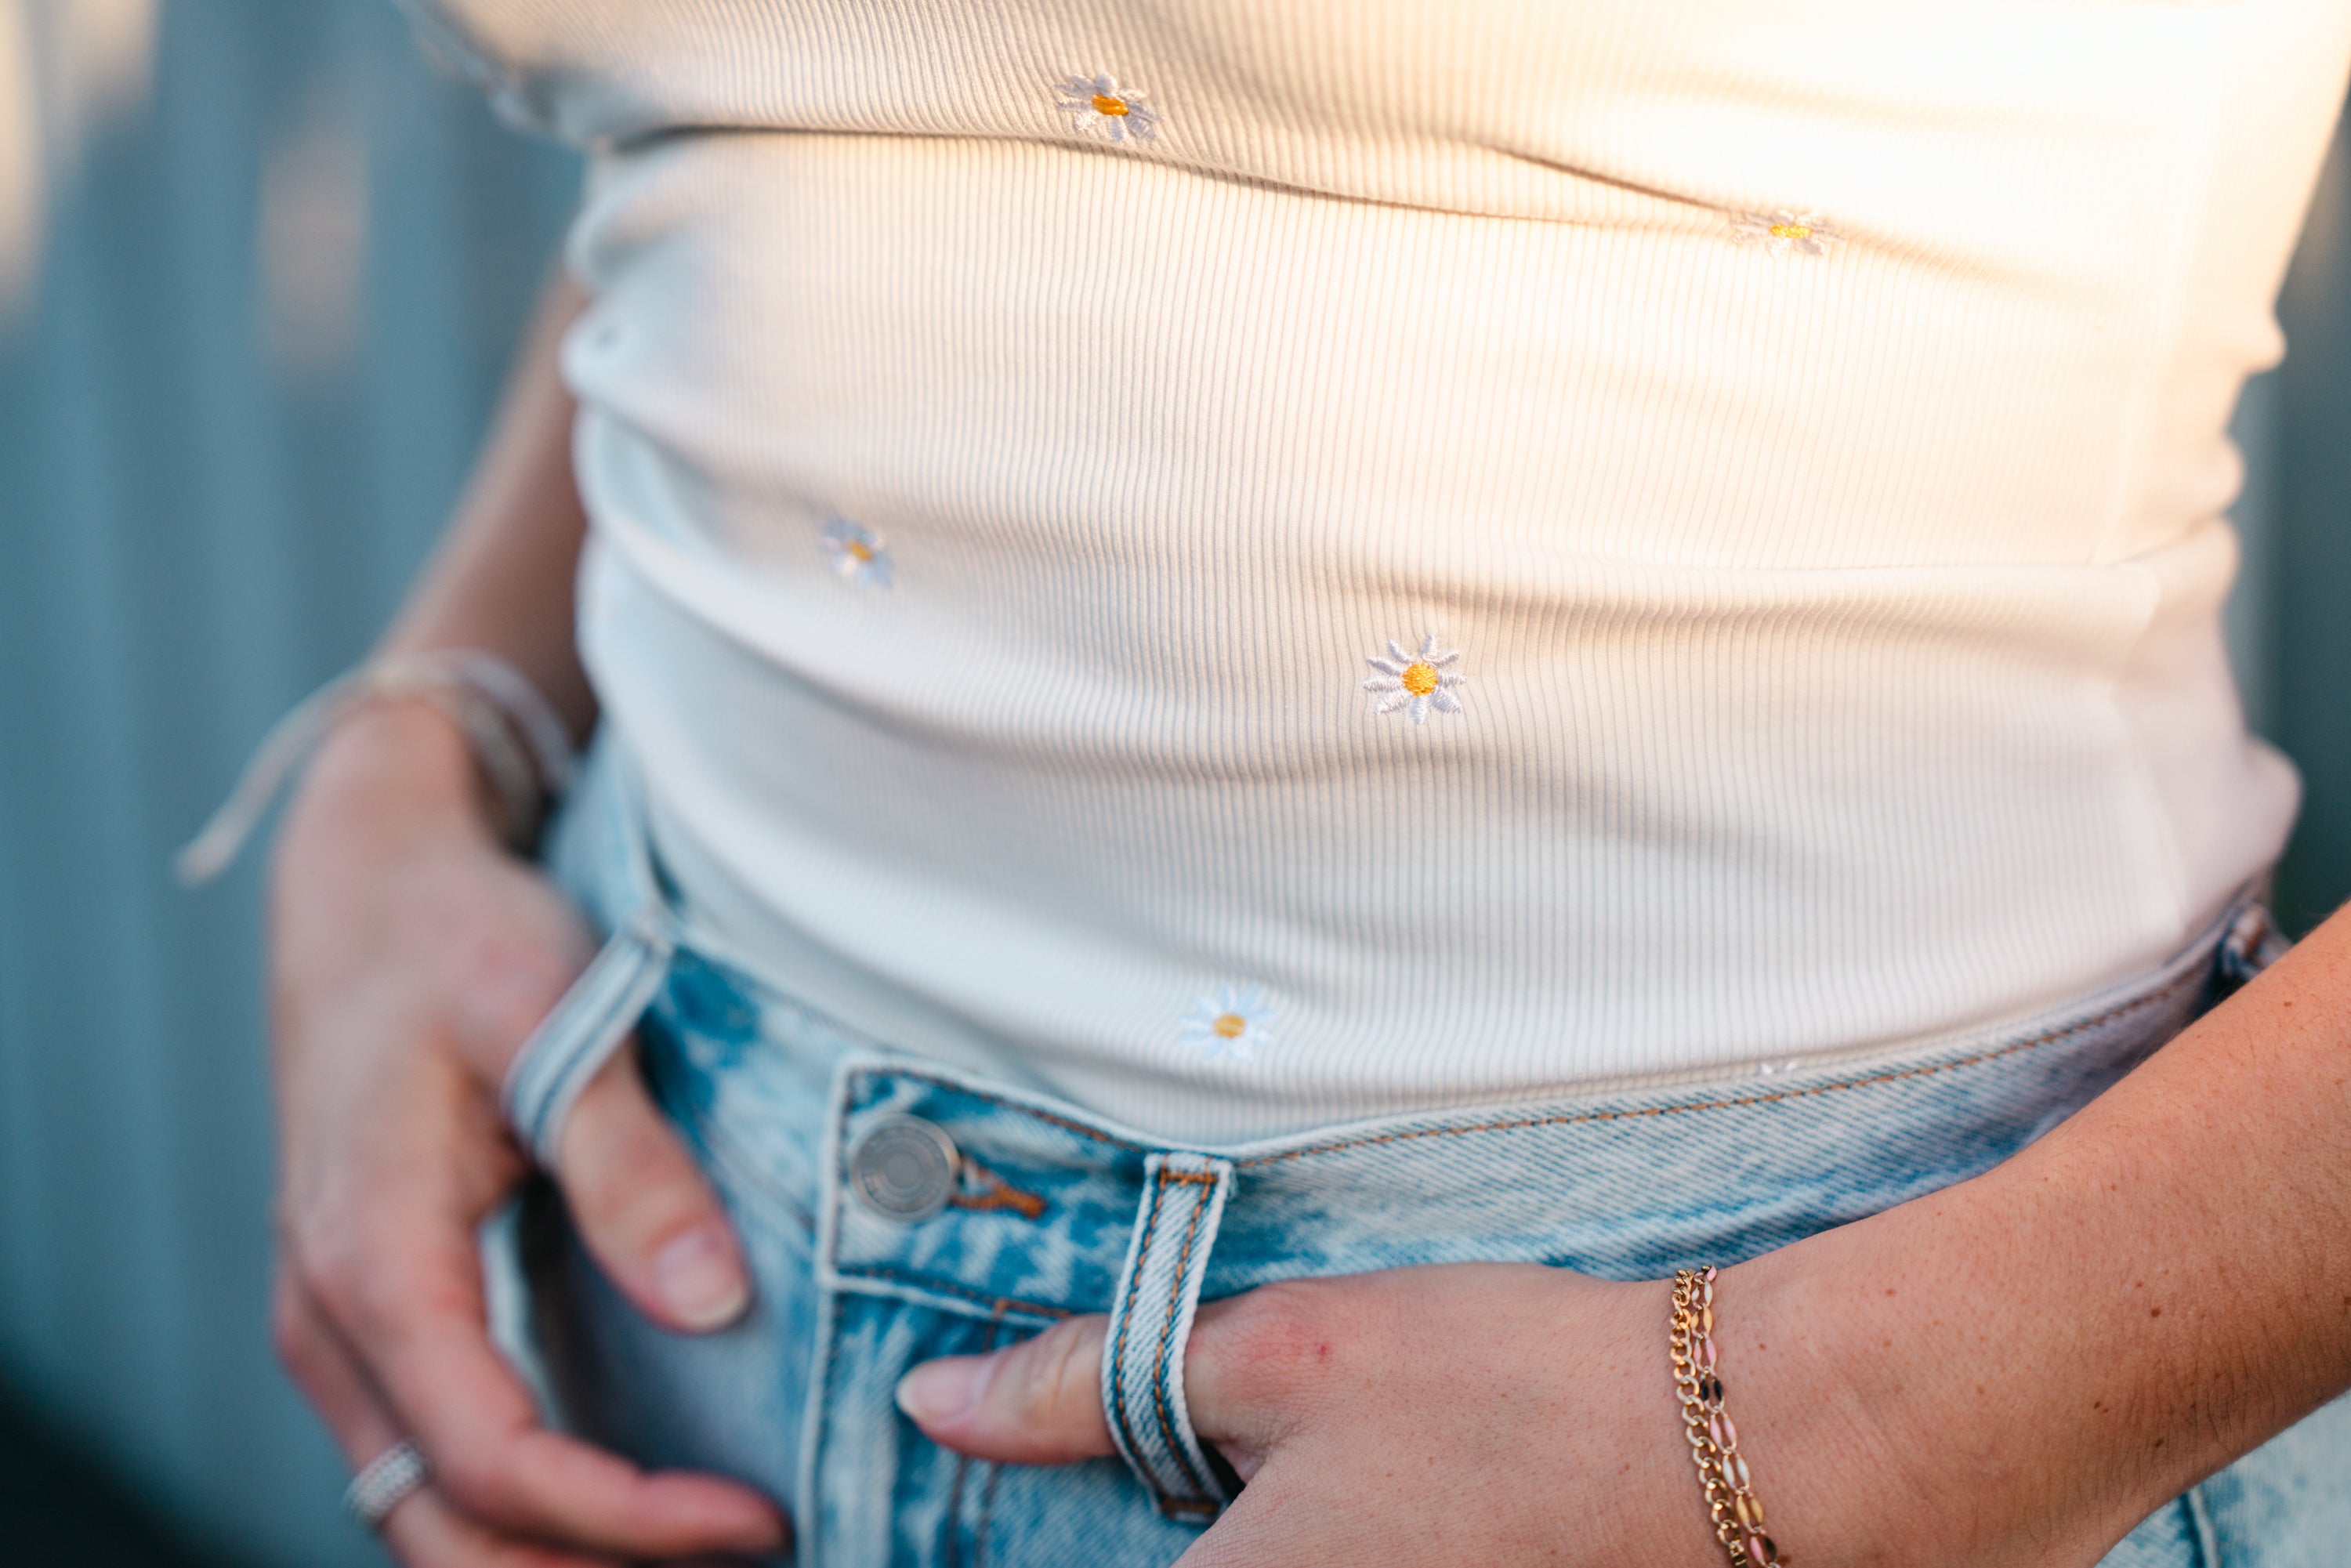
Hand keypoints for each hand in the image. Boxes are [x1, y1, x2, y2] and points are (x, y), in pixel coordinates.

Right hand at [266, 701, 786, 1565]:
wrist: (368, 888)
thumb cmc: (460, 939)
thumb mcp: (554, 1016)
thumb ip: (627, 1161)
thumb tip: (709, 1302)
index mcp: (372, 1258)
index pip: (493, 1460)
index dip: (627, 1517)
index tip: (758, 1517)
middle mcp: (331, 1319)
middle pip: (443, 1525)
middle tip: (752, 1547)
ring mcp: (339, 1327)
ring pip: (423, 1511)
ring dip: (553, 1552)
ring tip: (703, 1537)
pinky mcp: (373, 1316)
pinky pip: (429, 1456)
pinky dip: (521, 1503)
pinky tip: (630, 1490)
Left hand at [895, 1263, 1802, 1566]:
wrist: (1722, 1446)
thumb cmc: (1503, 1389)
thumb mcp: (1280, 1351)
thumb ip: (1090, 1382)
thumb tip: (936, 1398)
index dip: (999, 1543)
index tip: (971, 1508)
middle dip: (1113, 1530)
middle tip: (1125, 1459)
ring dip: (1208, 1535)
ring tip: (1246, 1464)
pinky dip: (1266, 1542)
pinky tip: (1300, 1501)